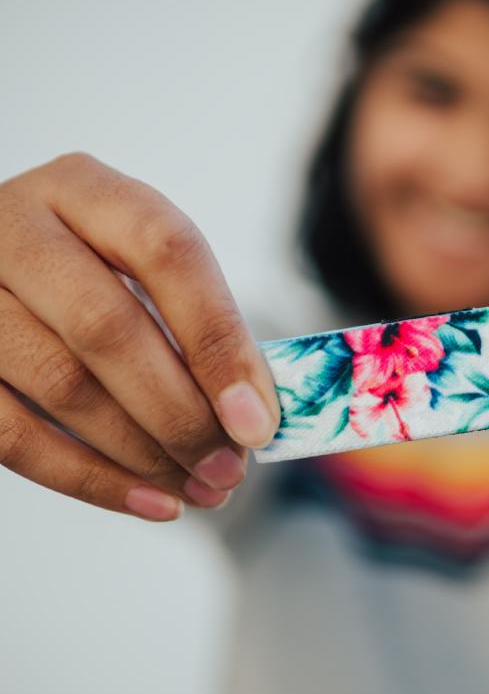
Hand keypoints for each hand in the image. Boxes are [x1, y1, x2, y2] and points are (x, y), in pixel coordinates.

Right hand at [0, 153, 281, 519]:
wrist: (2, 281)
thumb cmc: (95, 283)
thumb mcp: (144, 277)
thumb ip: (200, 329)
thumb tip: (257, 415)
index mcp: (86, 190)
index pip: (168, 252)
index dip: (219, 342)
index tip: (258, 420)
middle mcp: (15, 226)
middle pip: (108, 325)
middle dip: (182, 413)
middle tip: (231, 469)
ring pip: (60, 384)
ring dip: (145, 454)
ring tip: (203, 490)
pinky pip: (12, 433)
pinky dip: (90, 479)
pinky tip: (151, 502)